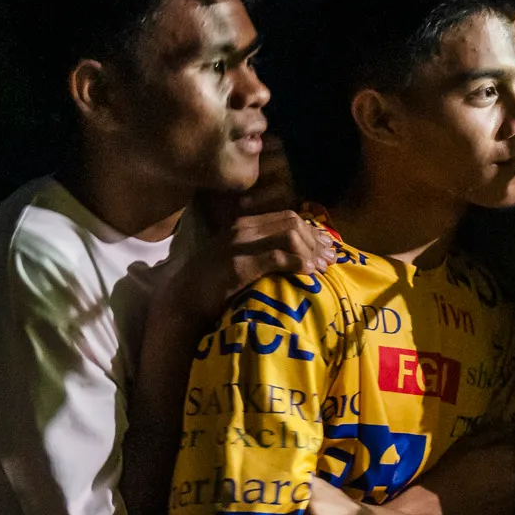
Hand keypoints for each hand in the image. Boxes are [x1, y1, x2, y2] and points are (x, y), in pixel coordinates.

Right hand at [162, 210, 335, 327]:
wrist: (182, 297)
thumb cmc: (213, 283)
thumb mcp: (240, 258)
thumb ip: (263, 251)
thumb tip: (297, 256)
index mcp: (245, 224)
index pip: (287, 217)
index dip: (312, 231)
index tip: (328, 247)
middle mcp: (243, 228)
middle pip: (293, 223)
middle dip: (316, 240)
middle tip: (331, 259)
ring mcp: (240, 244)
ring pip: (289, 236)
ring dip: (311, 252)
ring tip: (323, 268)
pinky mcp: (239, 264)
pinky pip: (277, 257)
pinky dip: (298, 263)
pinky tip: (308, 273)